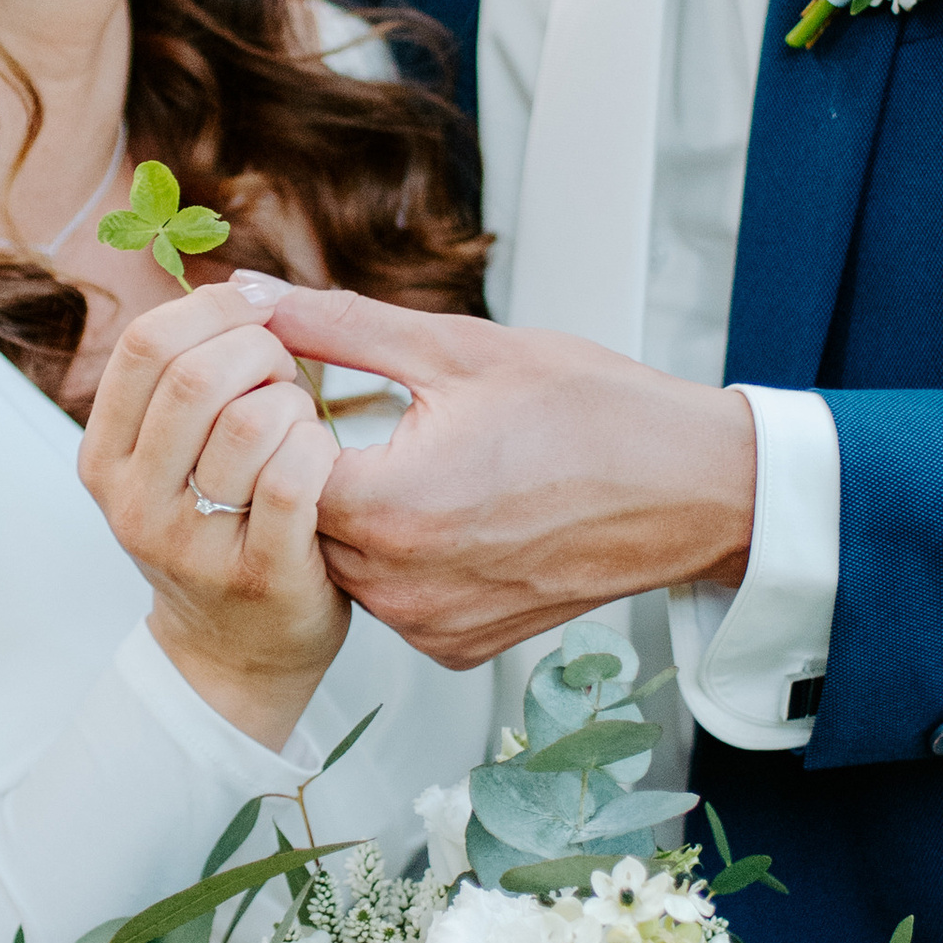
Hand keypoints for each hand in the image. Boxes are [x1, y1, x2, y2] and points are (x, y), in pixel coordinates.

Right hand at [77, 279, 349, 746]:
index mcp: (105, 457)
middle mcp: (133, 500)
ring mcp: (191, 545)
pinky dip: (320, 448)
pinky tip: (324, 457)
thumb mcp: (167, 460)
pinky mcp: (258, 575)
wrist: (235, 654)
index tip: (258, 311)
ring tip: (302, 423)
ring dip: (294, 403)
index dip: (210, 309)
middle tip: (286, 372)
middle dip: (260, 351)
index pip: (143, 345)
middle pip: (196, 376)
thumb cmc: (215, 530)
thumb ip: (183, 382)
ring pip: (249, 422)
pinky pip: (296, 480)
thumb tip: (238, 284)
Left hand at [231, 281, 756, 670]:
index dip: (279, 418)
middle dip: (312, 466)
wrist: (690, 489)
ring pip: (340, 563)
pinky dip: (399, 558)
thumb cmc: (592, 410)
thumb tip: (253, 295)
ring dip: (354, 514)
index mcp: (392, 507)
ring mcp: (430, 625)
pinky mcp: (456, 646)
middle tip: (366, 418)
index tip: (311, 385)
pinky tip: (443, 511)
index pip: (270, 466)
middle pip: (299, 521)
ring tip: (411, 460)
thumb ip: (338, 324)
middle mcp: (402, 585)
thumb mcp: (457, 348)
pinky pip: (391, 600)